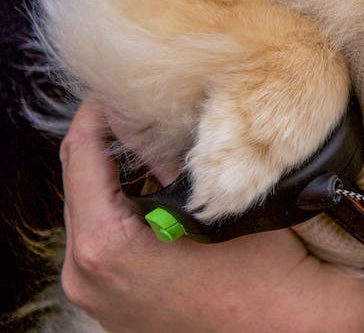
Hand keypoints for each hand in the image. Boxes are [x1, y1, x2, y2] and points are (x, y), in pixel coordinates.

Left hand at [58, 96, 363, 332]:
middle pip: (81, 181)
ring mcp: (99, 294)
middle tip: (141, 100)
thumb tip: (145, 103)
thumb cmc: (266, 281)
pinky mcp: (118, 302)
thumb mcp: (219, 202)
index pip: (79, 153)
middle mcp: (87, 274)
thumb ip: (172, 152)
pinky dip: (130, 206)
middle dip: (110, 138)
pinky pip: (111, 237)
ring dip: (121, 172)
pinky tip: (165, 185)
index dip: (98, 108)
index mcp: (103, 248)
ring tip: (157, 138)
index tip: (117, 79)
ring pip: (95, 208)